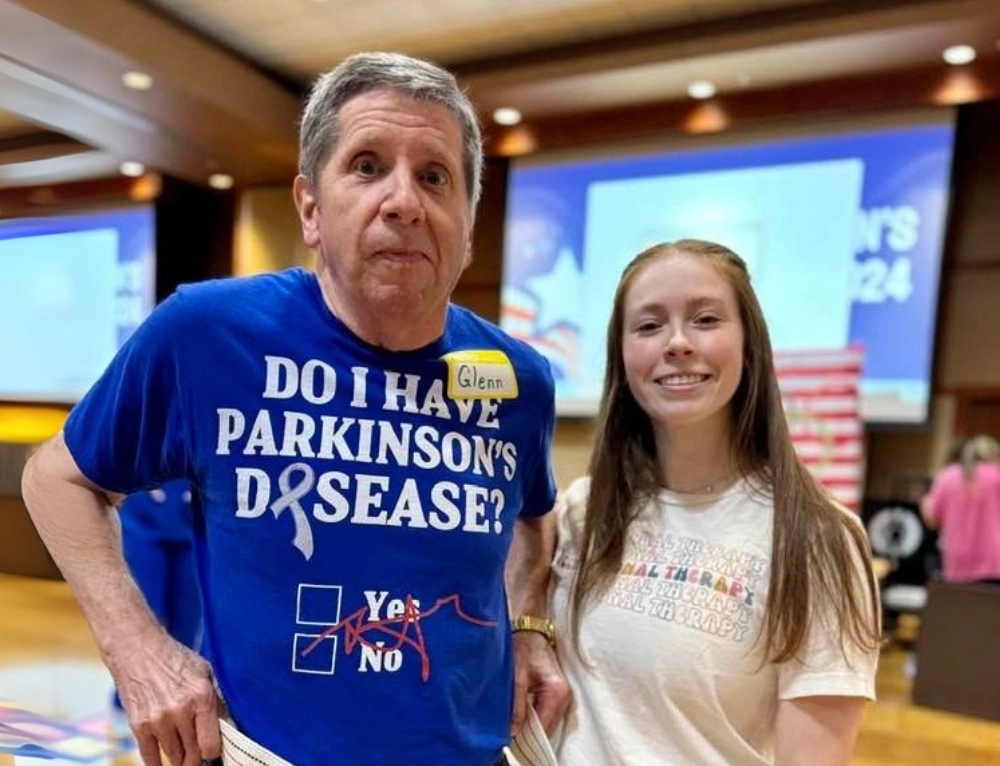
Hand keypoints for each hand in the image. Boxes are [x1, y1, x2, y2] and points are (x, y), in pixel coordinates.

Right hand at [108, 629, 220, 765]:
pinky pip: (150, 756)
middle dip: (198, 758)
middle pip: (193, 753)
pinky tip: (163, 765)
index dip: (215, 752)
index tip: (216, 752)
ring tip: (185, 756)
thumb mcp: (205, 671)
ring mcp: (157, 720)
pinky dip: (157, 764)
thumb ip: (218, 698)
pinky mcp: (138, 725)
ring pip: (174, 756)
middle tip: (200, 757)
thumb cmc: (175, 658)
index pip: (211, 743)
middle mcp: (180, 711)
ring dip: (181, 759)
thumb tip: (228, 725)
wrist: (138, 649)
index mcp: (201, 697)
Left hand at [511, 630, 569, 736]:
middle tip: (506, 727)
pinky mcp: (554, 696)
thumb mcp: (516, 675)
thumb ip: (516, 705)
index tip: (507, 736)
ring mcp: (560, 697)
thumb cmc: (523, 646)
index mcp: (557, 692)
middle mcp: (564, 697)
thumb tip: (513, 732)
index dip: (525, 734)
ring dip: (528, 723)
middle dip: (526, 730)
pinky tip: (518, 710)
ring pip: (543, 723)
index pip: (543, 726)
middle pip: (545, 728)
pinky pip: (542, 714)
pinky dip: (530, 716)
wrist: (529, 630)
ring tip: (511, 716)